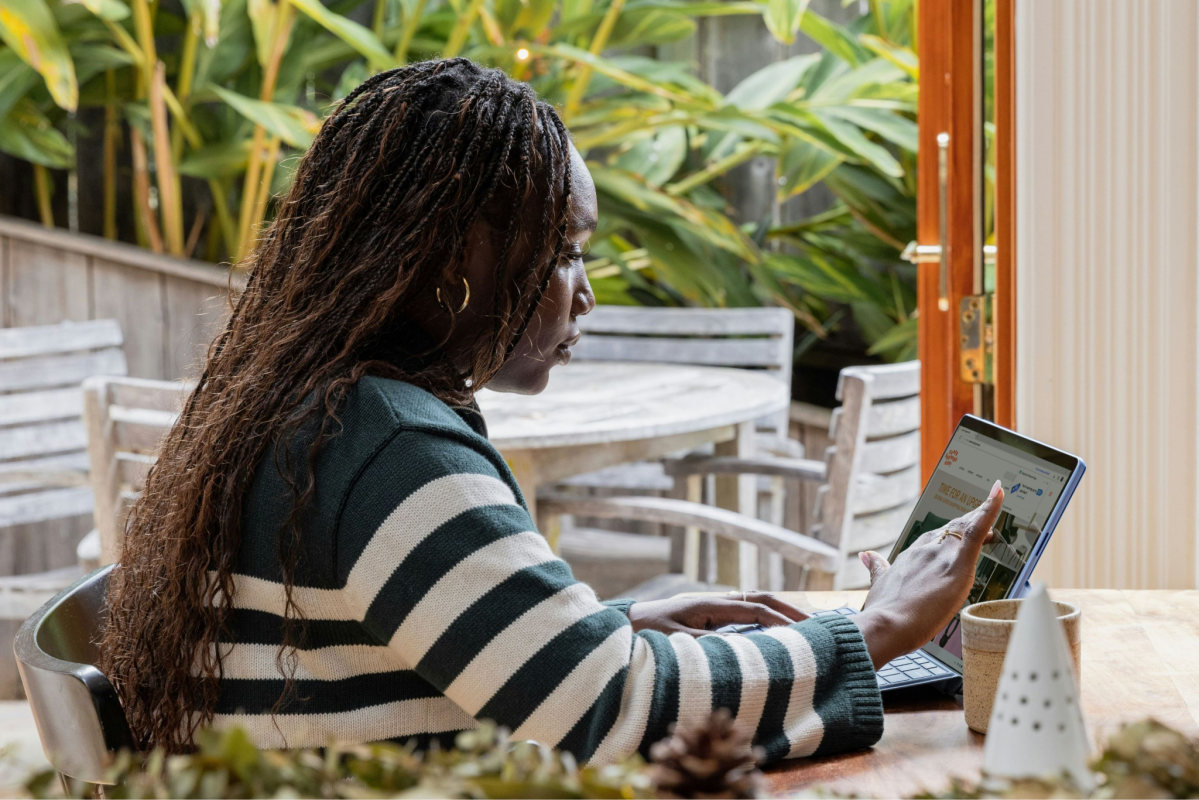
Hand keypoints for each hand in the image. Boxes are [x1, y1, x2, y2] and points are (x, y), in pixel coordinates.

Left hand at [626, 592, 807, 635]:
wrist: (627, 625)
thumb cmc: (647, 633)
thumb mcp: (678, 640)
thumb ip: (710, 646)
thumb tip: (744, 651)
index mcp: (712, 604)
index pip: (756, 609)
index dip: (782, 621)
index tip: (804, 634)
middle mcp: (717, 602)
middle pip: (762, 600)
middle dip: (789, 611)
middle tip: (816, 626)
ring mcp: (714, 608)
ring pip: (756, 606)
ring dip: (780, 615)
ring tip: (805, 629)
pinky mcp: (710, 618)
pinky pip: (745, 616)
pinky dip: (765, 622)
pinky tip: (776, 635)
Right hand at [851, 480, 1004, 668]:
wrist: (886, 624)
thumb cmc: (883, 612)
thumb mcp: (878, 585)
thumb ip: (876, 567)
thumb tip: (867, 555)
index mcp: (910, 555)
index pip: (934, 538)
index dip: (949, 532)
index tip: (958, 525)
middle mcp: (926, 550)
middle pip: (953, 530)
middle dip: (968, 521)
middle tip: (984, 510)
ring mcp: (942, 555)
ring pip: (967, 529)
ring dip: (982, 516)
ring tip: (995, 502)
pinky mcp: (959, 564)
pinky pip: (978, 531)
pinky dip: (989, 509)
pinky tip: (998, 493)